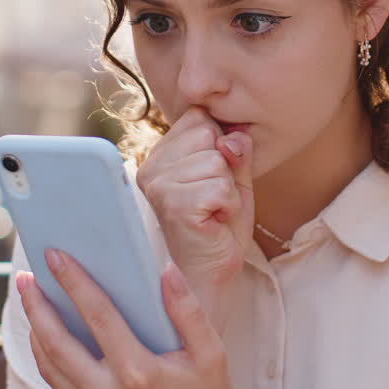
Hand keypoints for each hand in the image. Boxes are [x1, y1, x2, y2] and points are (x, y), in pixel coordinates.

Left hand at [18, 252, 249, 388]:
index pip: (99, 315)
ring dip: (35, 330)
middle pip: (57, 343)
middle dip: (37, 306)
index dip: (75, 282)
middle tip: (25, 277)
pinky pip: (59, 385)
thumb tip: (167, 272)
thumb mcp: (211, 354)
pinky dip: (47, 357)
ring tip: (31, 301)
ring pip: (50, 367)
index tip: (57, 256)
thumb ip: (189, 311)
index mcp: (140, 372)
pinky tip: (47, 335)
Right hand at [134, 107, 253, 330]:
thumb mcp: (234, 176)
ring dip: (229, 189)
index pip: (200, 117)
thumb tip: (234, 136)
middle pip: (209, 133)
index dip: (220, 145)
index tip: (212, 177)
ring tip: (213, 210)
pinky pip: (221, 186)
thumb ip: (236, 149)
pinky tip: (214, 220)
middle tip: (214, 198)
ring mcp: (159, 185)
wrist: (211, 271)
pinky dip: (229, 205)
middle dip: (225, 167)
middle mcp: (151, 166)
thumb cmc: (220, 223)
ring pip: (217, 160)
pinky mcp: (174, 205)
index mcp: (161, 154)